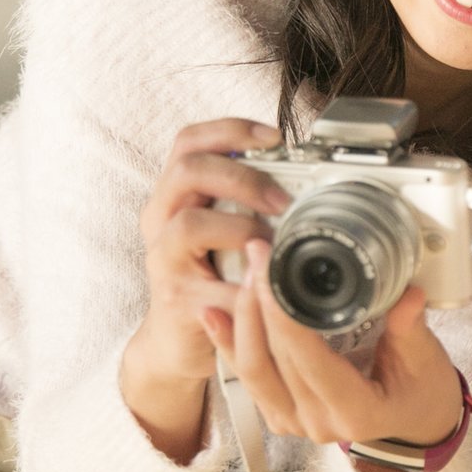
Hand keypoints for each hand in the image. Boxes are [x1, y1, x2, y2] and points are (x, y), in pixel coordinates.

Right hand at [121, 119, 291, 460]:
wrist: (179, 341)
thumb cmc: (211, 278)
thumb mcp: (228, 231)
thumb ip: (251, 203)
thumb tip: (309, 181)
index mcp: (177, 195)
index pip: (190, 142)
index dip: (231, 130)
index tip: (274, 136)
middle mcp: (162, 219)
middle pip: (187, 170)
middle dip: (243, 178)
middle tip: (284, 200)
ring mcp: (164, 259)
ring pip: (188, 224)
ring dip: (241, 228)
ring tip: (271, 243)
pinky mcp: (177, 300)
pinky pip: (211, 286)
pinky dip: (247, 284)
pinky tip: (269, 285)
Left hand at [205, 238, 461, 451]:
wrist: (416, 421)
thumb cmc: (423, 391)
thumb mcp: (426, 359)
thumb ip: (411, 327)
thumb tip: (407, 293)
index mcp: (357, 413)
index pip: (310, 362)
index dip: (286, 316)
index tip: (274, 271)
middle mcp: (319, 423)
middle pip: (274, 362)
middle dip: (260, 304)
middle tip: (258, 256)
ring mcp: (296, 422)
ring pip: (252, 370)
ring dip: (241, 319)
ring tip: (243, 274)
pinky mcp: (281, 413)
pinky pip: (248, 377)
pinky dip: (229, 343)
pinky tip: (212, 314)